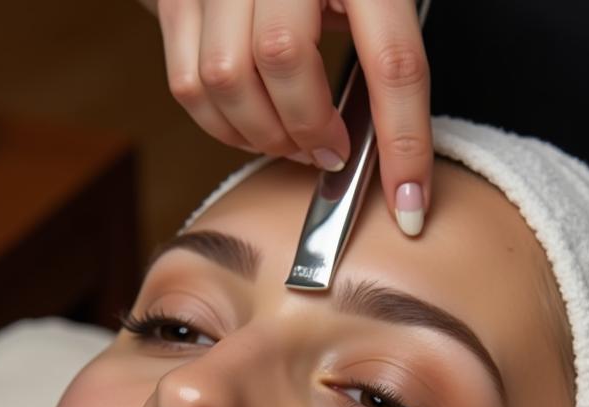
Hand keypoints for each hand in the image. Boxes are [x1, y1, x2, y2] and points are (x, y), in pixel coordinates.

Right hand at [145, 0, 433, 235]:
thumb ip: (385, 50)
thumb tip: (397, 151)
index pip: (393, 60)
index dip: (405, 143)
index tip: (411, 203)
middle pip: (285, 60)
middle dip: (310, 129)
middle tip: (330, 153)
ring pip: (226, 77)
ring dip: (263, 132)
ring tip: (292, 138)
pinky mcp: (177, 0)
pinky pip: (190, 84)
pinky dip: (222, 125)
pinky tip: (252, 123)